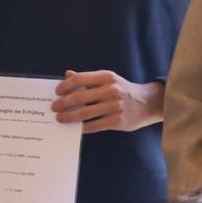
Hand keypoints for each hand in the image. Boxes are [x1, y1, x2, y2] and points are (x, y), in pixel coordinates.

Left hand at [50, 70, 164, 133]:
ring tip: (60, 118)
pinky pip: (94, 126)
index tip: (57, 92)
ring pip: (84, 113)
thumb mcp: (108, 79)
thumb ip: (87, 78)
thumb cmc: (122, 90)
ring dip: (69, 116)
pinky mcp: (117, 121)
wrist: (147, 103)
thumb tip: (67, 75)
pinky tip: (75, 127)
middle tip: (54, 108)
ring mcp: (115, 106)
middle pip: (79, 97)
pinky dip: (82, 127)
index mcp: (106, 77)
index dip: (65, 86)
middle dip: (63, 103)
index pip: (79, 79)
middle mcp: (111, 90)